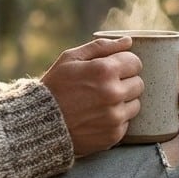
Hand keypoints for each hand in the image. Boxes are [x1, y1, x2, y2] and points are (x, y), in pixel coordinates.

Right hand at [40, 36, 142, 156]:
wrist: (39, 124)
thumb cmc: (54, 86)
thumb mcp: (71, 58)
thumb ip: (101, 47)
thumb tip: (128, 41)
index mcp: (105, 70)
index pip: (135, 63)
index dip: (124, 64)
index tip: (112, 69)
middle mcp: (114, 94)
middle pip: (139, 84)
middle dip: (125, 82)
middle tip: (104, 86)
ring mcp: (115, 117)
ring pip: (135, 104)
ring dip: (123, 102)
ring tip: (100, 102)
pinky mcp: (113, 136)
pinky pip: (126, 123)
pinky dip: (116, 119)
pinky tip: (97, 117)